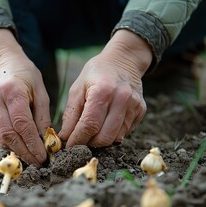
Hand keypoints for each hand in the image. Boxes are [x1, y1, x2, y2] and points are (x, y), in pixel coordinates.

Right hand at [0, 29, 50, 166]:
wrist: (1, 64)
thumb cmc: (25, 75)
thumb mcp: (40, 90)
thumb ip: (42, 115)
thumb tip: (46, 140)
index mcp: (12, 92)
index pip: (22, 124)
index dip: (32, 143)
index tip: (43, 156)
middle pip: (10, 135)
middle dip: (25, 152)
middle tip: (39, 163)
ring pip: (2, 138)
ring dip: (18, 151)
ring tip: (33, 158)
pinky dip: (11, 143)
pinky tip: (22, 147)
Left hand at [59, 30, 151, 146]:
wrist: (122, 60)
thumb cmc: (95, 75)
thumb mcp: (77, 89)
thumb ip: (70, 115)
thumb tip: (64, 138)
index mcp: (102, 91)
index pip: (89, 125)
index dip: (77, 140)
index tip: (69, 146)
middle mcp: (121, 98)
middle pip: (104, 137)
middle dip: (88, 143)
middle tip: (80, 140)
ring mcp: (134, 105)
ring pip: (116, 138)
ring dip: (100, 141)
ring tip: (92, 132)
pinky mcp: (141, 110)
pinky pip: (125, 133)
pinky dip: (112, 134)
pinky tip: (105, 124)